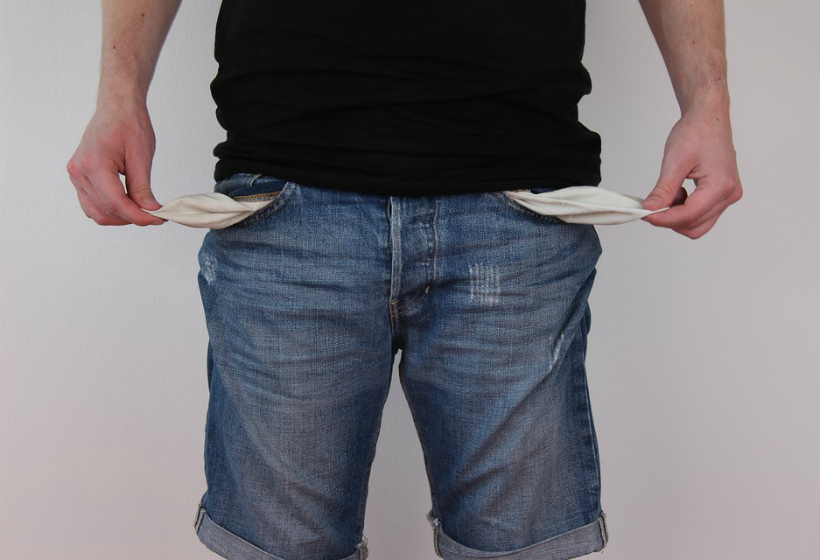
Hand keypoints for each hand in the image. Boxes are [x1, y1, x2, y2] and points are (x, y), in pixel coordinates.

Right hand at [67, 98, 164, 225]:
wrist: (116, 107)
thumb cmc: (129, 124)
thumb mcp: (141, 157)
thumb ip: (142, 188)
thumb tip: (150, 211)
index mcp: (93, 164)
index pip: (116, 203)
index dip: (139, 216)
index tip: (159, 219)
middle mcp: (79, 171)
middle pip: (105, 211)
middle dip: (132, 217)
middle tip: (155, 214)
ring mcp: (76, 175)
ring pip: (96, 212)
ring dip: (120, 217)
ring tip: (142, 209)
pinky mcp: (79, 177)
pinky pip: (91, 204)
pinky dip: (109, 209)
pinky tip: (128, 203)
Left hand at [642, 106, 742, 238]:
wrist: (708, 118)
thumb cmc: (696, 133)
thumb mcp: (675, 161)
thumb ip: (664, 189)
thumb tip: (651, 209)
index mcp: (721, 185)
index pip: (688, 215)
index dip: (664, 219)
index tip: (645, 215)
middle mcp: (729, 194)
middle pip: (694, 225)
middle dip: (670, 219)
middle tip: (651, 206)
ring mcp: (729, 196)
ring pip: (698, 224)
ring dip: (678, 216)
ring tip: (668, 194)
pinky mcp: (723, 195)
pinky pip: (702, 215)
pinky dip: (685, 211)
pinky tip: (678, 193)